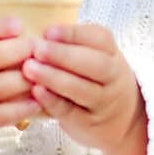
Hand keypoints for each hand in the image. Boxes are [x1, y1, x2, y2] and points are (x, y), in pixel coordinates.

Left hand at [21, 22, 148, 154]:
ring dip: (54, 78)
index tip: (48, 31)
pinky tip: (36, 91)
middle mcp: (113, 77)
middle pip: (95, 64)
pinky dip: (53, 101)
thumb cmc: (98, 80)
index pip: (100, 39)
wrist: (124, 120)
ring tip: (30, 68)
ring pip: (82, 89)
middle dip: (63, 55)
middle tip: (37, 49)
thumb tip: (37, 36)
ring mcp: (102, 101)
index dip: (73, 34)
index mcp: (112, 54)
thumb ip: (73, 46)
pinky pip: (71, 111)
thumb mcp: (97, 58)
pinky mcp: (88, 122)